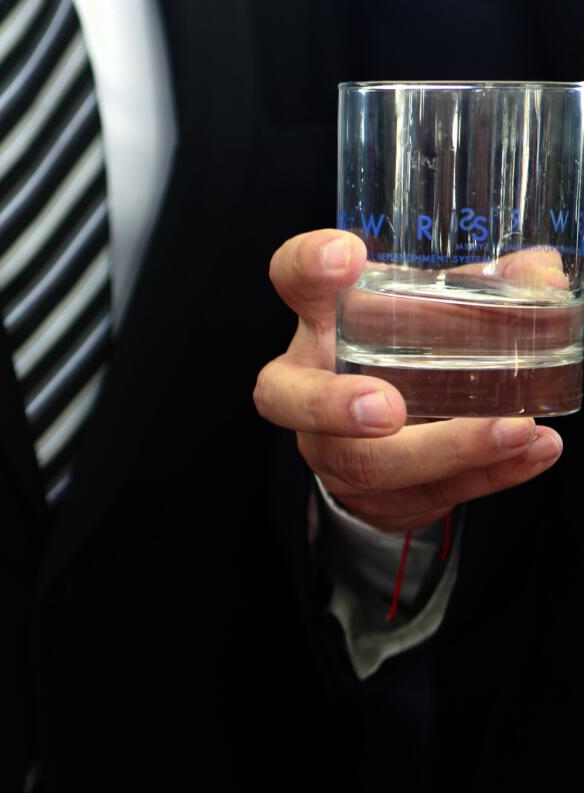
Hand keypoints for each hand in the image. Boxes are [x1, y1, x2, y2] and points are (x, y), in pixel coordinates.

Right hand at [253, 229, 563, 530]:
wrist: (378, 443)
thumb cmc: (399, 357)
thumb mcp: (431, 312)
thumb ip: (481, 289)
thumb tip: (543, 275)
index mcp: (319, 322)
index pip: (293, 279)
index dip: (308, 266)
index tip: (347, 257)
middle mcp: (306, 385)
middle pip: (288, 399)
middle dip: (334, 406)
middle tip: (388, 407)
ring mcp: (329, 448)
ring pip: (366, 462)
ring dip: (444, 449)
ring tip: (514, 430)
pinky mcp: (369, 496)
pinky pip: (424, 494)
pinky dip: (486, 475)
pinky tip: (531, 454)